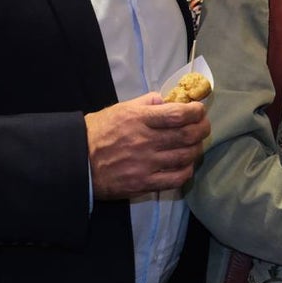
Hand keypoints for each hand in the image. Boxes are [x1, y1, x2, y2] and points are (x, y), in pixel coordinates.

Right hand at [85, 92, 209, 198]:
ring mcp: (145, 164)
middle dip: (202, 129)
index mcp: (139, 119)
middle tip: (204, 127)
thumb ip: (145, 103)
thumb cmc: (98, 132)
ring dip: (196, 150)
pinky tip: (186, 165)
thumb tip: (167, 99)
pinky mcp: (143, 183)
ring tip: (196, 145)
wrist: (77, 162)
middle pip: (187, 135)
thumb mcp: (120, 109)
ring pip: (185, 157)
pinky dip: (187, 171)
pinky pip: (176, 179)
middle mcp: (145, 141)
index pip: (177, 114)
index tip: (199, 110)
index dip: (195, 112)